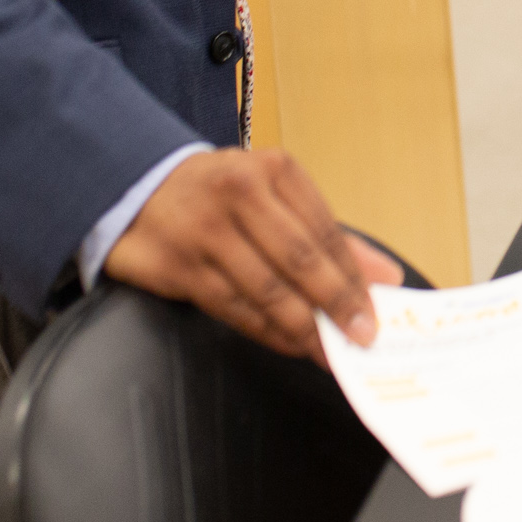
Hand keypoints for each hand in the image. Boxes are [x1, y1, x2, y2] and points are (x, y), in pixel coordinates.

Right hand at [102, 148, 402, 361]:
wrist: (137, 188)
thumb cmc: (221, 194)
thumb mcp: (275, 196)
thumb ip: (330, 237)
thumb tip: (385, 277)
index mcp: (274, 169)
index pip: (324, 231)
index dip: (352, 277)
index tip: (375, 311)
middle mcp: (239, 193)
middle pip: (299, 260)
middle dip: (335, 306)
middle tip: (360, 339)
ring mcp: (204, 229)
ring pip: (265, 290)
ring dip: (301, 329)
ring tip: (327, 352)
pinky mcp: (176, 264)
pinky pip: (231, 307)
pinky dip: (264, 331)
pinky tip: (287, 344)